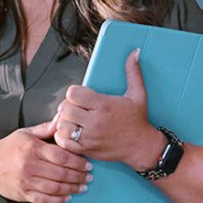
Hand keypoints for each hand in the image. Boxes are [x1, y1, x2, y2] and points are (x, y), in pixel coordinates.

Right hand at [0, 121, 91, 202]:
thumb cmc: (8, 148)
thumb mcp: (25, 133)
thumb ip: (45, 129)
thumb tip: (62, 120)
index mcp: (32, 148)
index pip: (61, 156)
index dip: (77, 161)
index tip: (88, 163)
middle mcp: (29, 165)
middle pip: (61, 173)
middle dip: (78, 176)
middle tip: (89, 176)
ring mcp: (26, 181)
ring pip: (55, 188)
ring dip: (72, 189)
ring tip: (82, 187)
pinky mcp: (23, 194)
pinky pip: (44, 199)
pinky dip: (58, 200)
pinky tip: (67, 197)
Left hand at [53, 49, 163, 167]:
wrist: (141, 147)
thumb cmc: (138, 121)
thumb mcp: (138, 94)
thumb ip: (133, 72)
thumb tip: (134, 53)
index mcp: (104, 106)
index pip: (73, 94)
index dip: (74, 93)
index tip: (80, 96)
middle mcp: (95, 122)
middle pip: (65, 109)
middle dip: (68, 106)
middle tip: (75, 108)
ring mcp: (89, 137)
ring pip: (62, 126)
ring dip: (64, 122)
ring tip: (72, 120)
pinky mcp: (86, 150)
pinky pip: (64, 142)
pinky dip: (63, 137)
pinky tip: (71, 132)